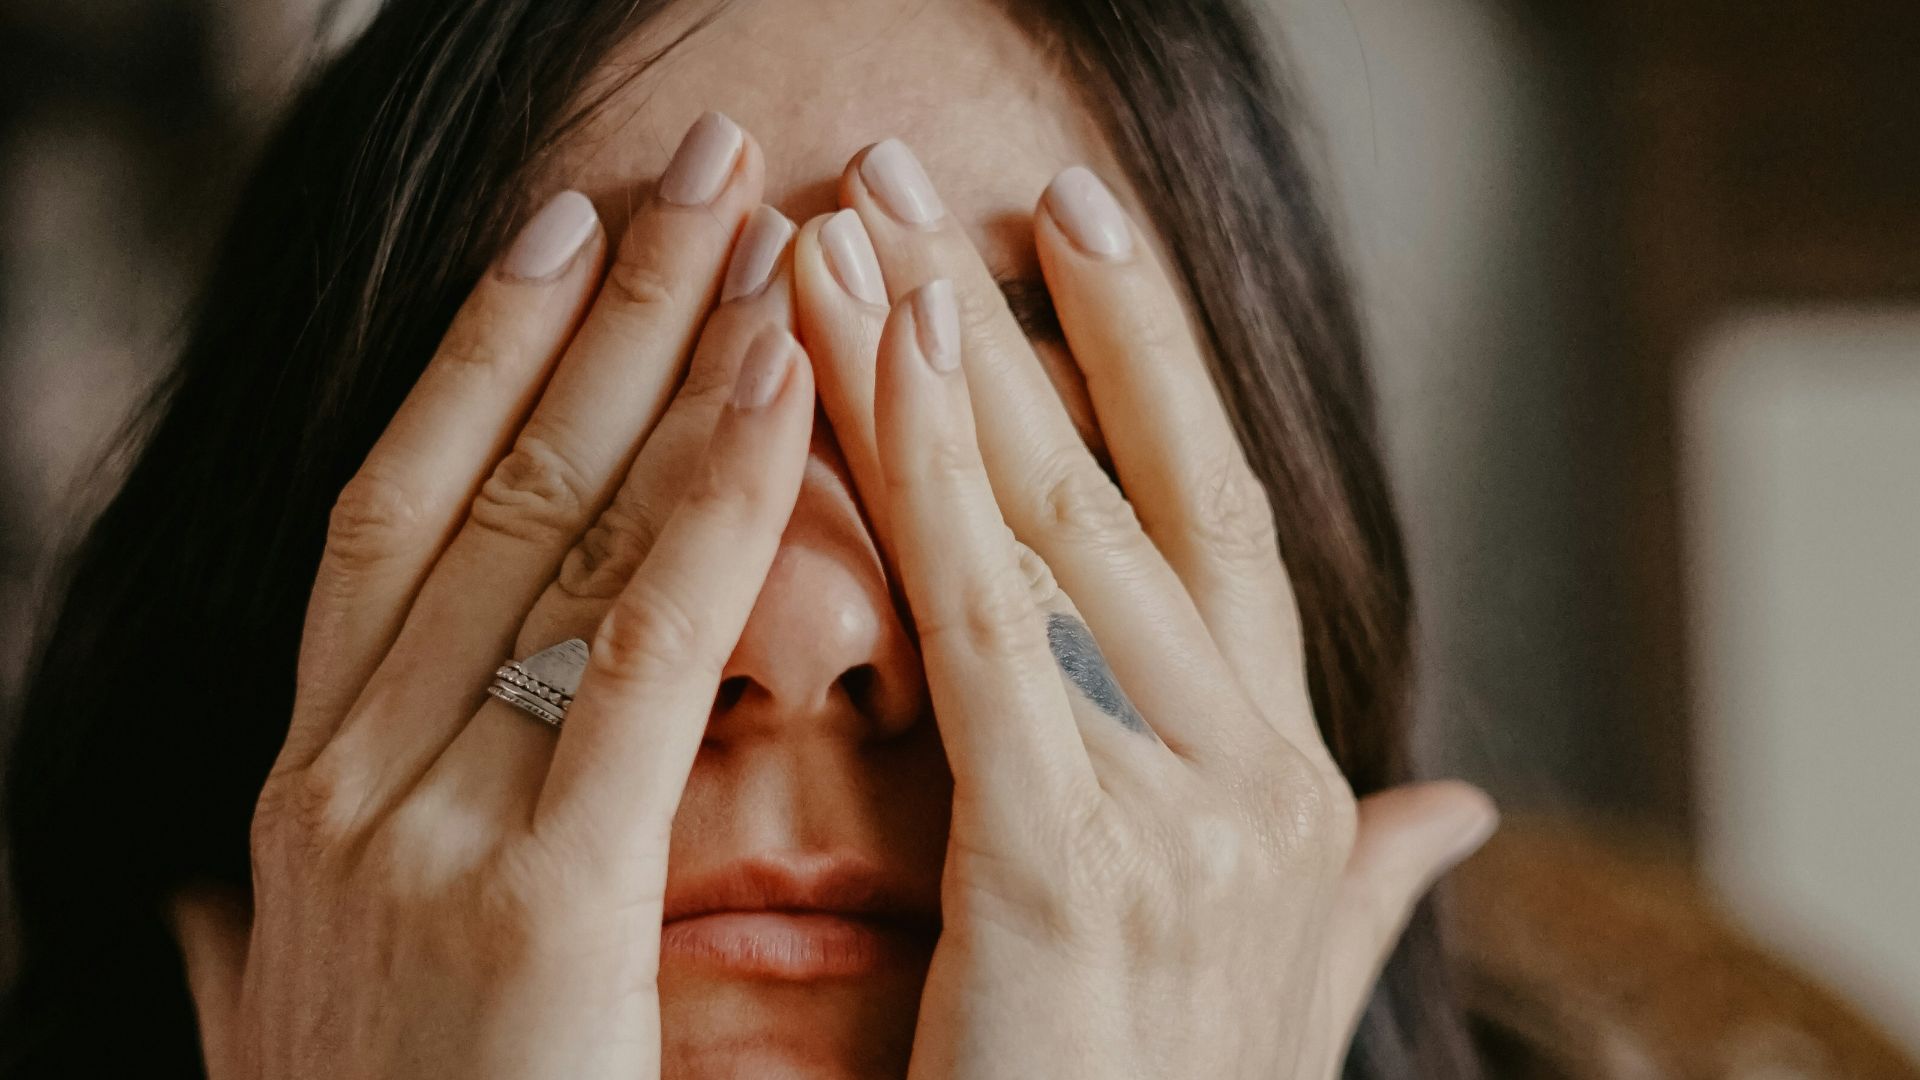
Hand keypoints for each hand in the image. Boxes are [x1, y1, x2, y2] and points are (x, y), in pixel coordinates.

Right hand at [168, 114, 817, 1078]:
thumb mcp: (294, 1039)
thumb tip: (209, 902)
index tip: (561, 237)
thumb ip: (260, 946)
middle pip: (481, 481)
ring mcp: (413, 829)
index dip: (481, 360)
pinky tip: (785, 385)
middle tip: (686, 159)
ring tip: (756, 214)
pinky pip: (638, 653)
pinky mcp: (526, 903)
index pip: (401, 516)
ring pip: (550, 528)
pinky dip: (710, 505)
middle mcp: (340, 778)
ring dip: (661, 352)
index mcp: (309, 793)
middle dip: (592, 302)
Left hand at [793, 142, 1497, 1078]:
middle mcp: (1259, 773)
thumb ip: (1365, 883)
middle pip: (1123, 492)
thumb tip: (1461, 807)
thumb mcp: (1284, 989)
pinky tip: (861, 352)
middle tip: (904, 176)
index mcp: (1291, 784)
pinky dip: (927, 476)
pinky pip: (985, 627)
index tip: (1070, 234)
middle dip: (1013, 322)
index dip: (1143, 367)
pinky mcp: (1067, 855)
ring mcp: (1181, 809)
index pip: (1216, 525)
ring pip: (1051, 528)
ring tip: (849, 222)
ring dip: (941, 358)